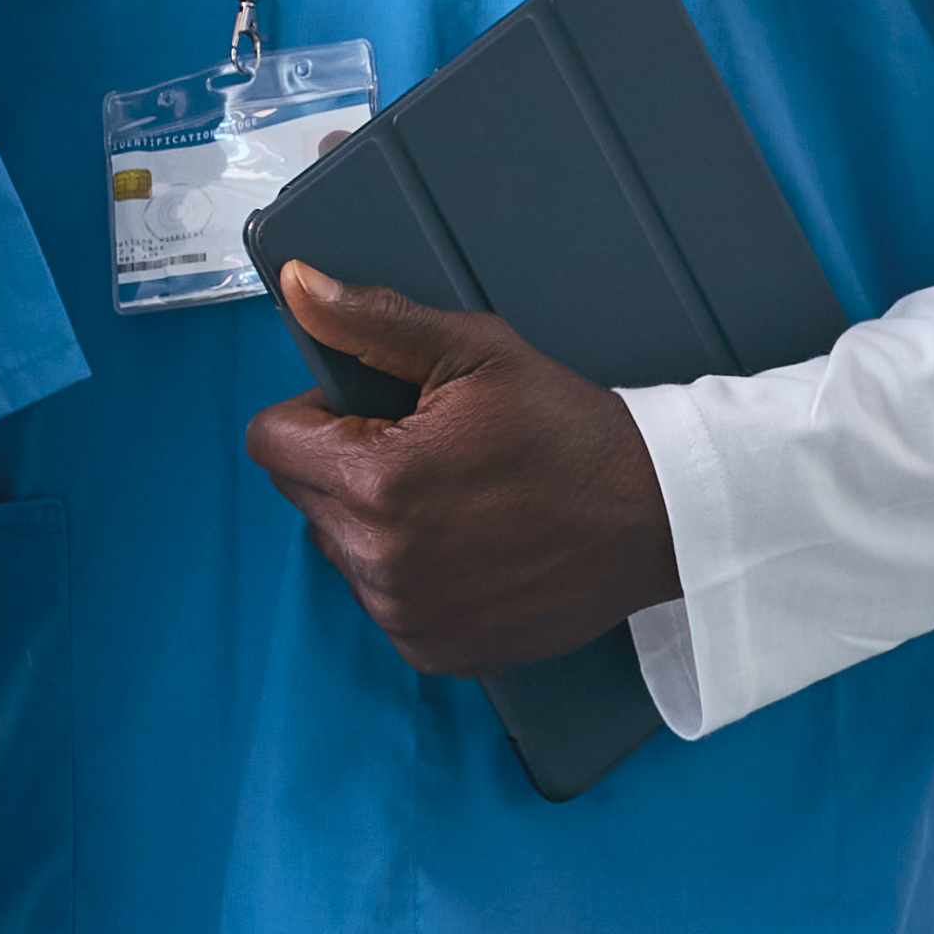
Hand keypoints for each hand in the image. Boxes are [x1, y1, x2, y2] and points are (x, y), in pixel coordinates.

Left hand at [240, 262, 682, 678]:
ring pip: (340, 547)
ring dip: (374, 522)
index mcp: (377, 482)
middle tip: (427, 451)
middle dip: (345, 464)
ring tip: (455, 498)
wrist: (662, 517)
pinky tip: (469, 546)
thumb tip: (300, 286)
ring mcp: (406, 613)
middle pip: (302, 494)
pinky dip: (409, 573)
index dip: (315, 415)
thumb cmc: (573, 432)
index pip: (271, 440)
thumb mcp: (475, 352)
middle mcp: (381, 559)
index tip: (368, 413)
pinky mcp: (435, 648)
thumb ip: (372, 322)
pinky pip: (382, 600)